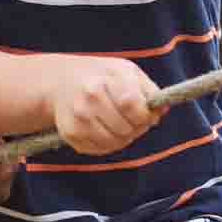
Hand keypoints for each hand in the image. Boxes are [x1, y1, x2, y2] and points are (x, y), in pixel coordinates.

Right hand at [46, 57, 160, 154]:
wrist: (62, 80)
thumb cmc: (102, 76)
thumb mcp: (127, 71)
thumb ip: (149, 90)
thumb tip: (160, 111)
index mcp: (104, 79)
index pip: (132, 105)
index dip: (144, 114)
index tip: (145, 113)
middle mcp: (88, 99)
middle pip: (125, 128)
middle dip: (136, 127)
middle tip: (132, 119)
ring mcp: (77, 118)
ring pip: (115, 143)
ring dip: (124, 137)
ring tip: (120, 124)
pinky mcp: (70, 134)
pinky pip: (100, 149)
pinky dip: (108, 143)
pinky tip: (105, 128)